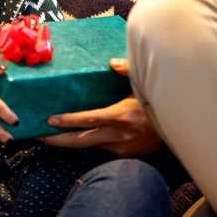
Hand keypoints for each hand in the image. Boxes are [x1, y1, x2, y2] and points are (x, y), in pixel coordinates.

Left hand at [39, 58, 160, 156]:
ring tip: (48, 136)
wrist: (179, 127)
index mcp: (120, 116)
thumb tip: (111, 63)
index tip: (49, 120)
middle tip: (37, 135)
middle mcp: (118, 135)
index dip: (67, 121)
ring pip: (88, 147)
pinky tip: (74, 137)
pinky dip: (87, 142)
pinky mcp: (124, 154)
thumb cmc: (157, 101)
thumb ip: (128, 70)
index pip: (88, 120)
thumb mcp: (144, 83)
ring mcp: (120, 147)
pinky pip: (100, 148)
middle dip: (56, 140)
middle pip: (80, 141)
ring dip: (68, 142)